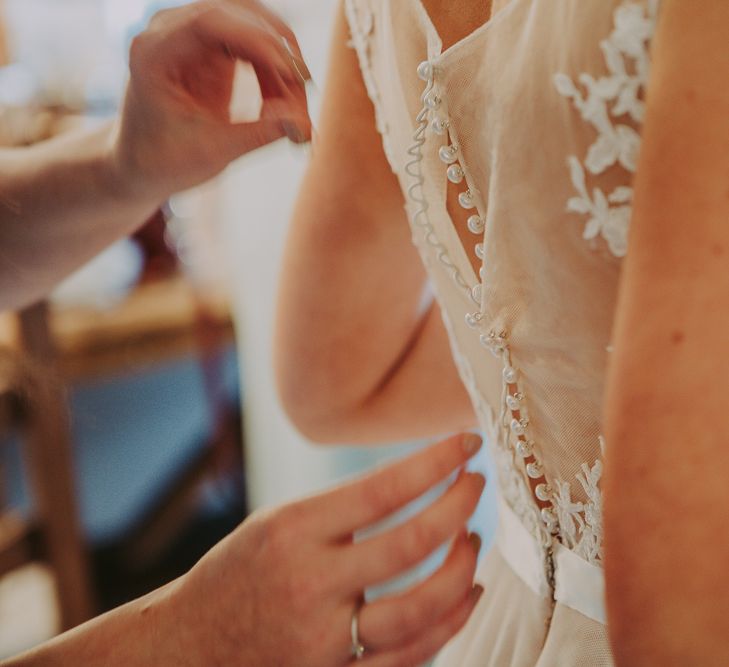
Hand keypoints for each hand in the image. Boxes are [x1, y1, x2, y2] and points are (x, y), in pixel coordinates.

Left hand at [112, 0, 310, 201]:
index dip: (257, 40)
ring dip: (282, 63)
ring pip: (254, 26)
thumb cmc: (165, 161)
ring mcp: (192, 33)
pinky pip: (255, 43)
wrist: (142, 164)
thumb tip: (302, 122)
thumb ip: (258, 134)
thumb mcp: (213, 153)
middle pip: (239, 16)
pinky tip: (283, 104)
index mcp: (154, 53)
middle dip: (279, 55)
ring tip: (294, 112)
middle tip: (303, 100)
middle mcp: (170, 31)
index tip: (291, 75)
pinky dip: (275, 70)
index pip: (209, 22)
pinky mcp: (211, 45)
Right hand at [170, 433, 485, 665]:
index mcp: (292, 531)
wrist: (191, 644)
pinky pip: (412, 656)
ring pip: (421, 607)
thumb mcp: (277, 521)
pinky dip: (450, 622)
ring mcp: (326, 638)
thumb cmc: (239, 571)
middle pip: (410, 543)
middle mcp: (311, 583)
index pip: (382, 489)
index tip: (466, 443)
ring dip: (461, 568)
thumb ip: (342, 508)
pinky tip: (467, 593)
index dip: (435, 462)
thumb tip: (416, 482)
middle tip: (476, 483)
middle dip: (458, 505)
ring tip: (472, 538)